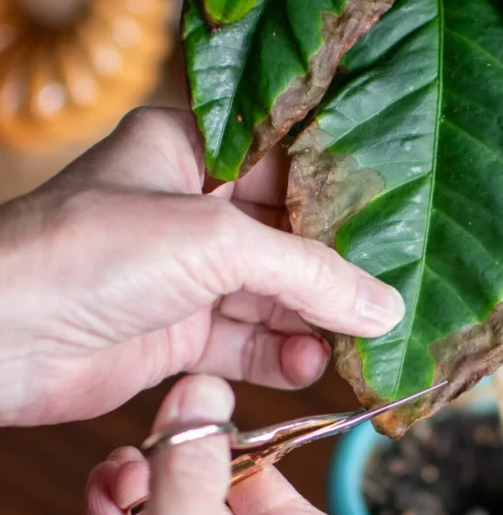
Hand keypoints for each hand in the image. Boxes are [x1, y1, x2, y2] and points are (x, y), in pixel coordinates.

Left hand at [0, 107, 403, 424]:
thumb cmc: (89, 254)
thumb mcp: (214, 242)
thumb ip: (307, 273)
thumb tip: (383, 306)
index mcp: (188, 150)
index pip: (285, 161)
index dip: (341, 190)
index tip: (400, 217)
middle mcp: (187, 209)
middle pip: (285, 236)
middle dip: (336, 269)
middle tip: (392, 294)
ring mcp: (182, 275)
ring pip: (270, 297)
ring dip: (314, 321)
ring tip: (362, 341)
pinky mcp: (175, 335)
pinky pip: (244, 345)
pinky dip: (280, 357)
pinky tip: (312, 365)